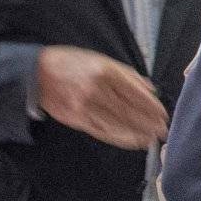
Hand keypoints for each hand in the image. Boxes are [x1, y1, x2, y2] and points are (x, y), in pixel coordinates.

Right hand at [36, 46, 169, 149]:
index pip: (135, 93)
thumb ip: (127, 75)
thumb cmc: (72, 63)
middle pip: (129, 111)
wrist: (36, 74)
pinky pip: (103, 132)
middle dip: (149, 123)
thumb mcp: (101, 59)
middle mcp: (96, 90)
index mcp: (105, 72)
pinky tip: (133, 141)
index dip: (152, 107)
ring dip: (138, 133)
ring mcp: (85, 107)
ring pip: (118, 124)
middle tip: (164, 130)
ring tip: (152, 138)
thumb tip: (150, 89)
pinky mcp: (77, 119)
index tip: (164, 114)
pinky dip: (121, 138)